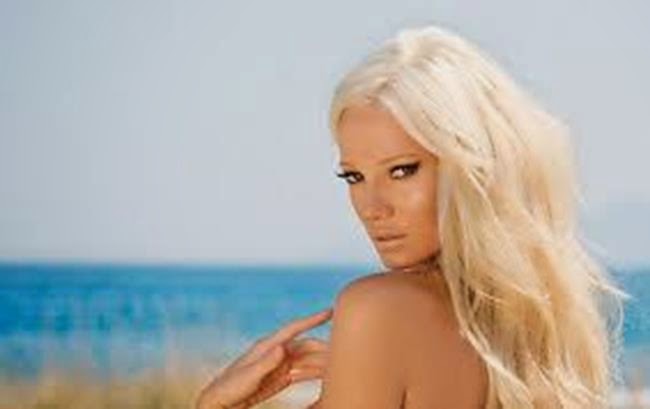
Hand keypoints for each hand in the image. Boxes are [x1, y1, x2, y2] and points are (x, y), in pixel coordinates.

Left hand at [195, 308, 331, 408]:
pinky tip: (327, 377)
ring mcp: (280, 365)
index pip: (294, 329)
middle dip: (325, 348)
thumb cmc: (229, 388)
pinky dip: (316, 374)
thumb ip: (266, 362)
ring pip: (308, 361)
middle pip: (306, 347)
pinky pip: (304, 373)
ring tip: (341, 365)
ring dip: (323, 362)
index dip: (312, 319)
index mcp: (268, 346)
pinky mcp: (281, 378)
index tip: (331, 311)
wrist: (220, 403)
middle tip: (345, 351)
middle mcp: (276, 352)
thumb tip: (283, 347)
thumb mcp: (248, 376)